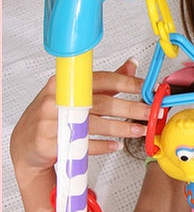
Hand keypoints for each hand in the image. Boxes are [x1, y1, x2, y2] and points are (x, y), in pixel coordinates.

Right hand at [10, 58, 150, 175]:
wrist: (27, 143)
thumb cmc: (54, 116)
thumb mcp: (75, 95)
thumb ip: (104, 82)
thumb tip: (131, 65)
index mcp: (64, 83)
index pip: (100, 79)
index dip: (126, 82)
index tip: (146, 88)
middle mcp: (56, 100)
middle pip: (100, 103)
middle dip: (130, 108)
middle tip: (150, 112)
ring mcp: (51, 122)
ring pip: (94, 125)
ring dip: (120, 128)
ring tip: (139, 131)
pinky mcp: (50, 143)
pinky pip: (82, 145)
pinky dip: (102, 146)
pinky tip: (116, 145)